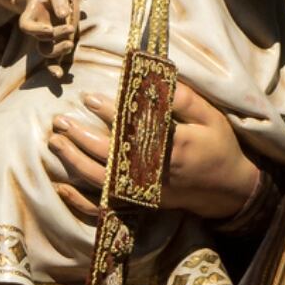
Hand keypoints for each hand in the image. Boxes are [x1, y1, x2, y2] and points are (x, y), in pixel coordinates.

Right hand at [16, 0, 82, 62]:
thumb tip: (64, 15)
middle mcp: (37, 29)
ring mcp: (47, 38)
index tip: (49, 29)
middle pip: (40, 41)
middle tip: (69, 28)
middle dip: (55, 38)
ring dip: (58, 52)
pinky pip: (55, 59)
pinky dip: (56, 68)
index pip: (26, 27)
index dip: (36, 30)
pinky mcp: (58, 42)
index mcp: (30, 16)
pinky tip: (61, 77)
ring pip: (47, 52)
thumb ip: (58, 0)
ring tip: (70, 43)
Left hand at [45, 83, 262, 222]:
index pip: (134, 130)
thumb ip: (183, 99)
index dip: (110, 114)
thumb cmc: (219, 146)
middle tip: (60, 119)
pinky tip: (61, 188)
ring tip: (55, 141)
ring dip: (75, 162)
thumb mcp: (210, 117)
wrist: (230, 190)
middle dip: (81, 137)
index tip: (89, 98)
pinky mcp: (141, 205)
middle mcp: (155, 174)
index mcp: (173, 148)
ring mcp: (146, 194)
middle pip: (110, 157)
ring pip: (103, 182)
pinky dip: (81, 202)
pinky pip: (107, 208)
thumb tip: (154, 77)